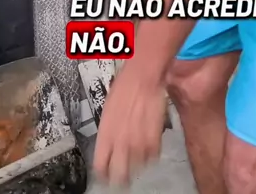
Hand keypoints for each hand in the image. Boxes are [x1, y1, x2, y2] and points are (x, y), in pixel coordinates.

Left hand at [93, 63, 165, 185]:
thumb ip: (109, 132)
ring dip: (137, 163)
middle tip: (123, 178)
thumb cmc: (124, 88)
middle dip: (120, 179)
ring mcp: (138, 143)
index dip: (103, 173)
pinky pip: (153, 156)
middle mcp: (120, 143)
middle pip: (119, 176)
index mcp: (105, 136)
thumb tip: (109, 146)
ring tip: (138, 155)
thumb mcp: (108, 111)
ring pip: (137, 168)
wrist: (143, 76)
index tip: (105, 175)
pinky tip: (149, 144)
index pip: (100, 166)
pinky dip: (151, 153)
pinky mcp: (154, 140)